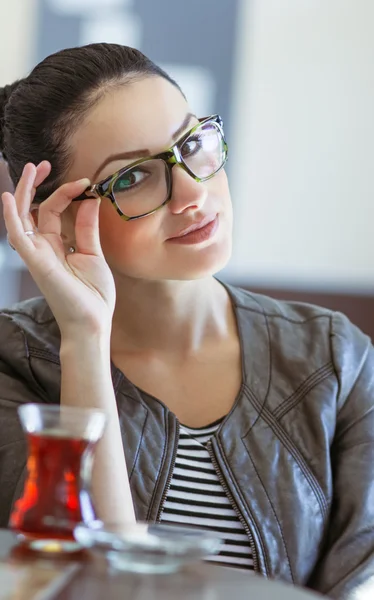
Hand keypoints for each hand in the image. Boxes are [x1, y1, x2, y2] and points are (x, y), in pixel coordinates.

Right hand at [1, 162, 115, 336]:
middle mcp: (43, 248)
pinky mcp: (36, 263)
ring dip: (24, 193)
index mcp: (57, 246)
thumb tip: (90, 200)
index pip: (54, 211)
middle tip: (44, 164)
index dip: (67, 194)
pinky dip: (12, 217)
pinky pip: (18, 237)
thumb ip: (87, 228)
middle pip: (34, 210)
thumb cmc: (94, 295)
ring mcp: (37, 255)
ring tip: (31, 169)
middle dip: (37, 186)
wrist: (92, 322)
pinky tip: (9, 197)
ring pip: (22, 218)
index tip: (87, 184)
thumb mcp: (93, 254)